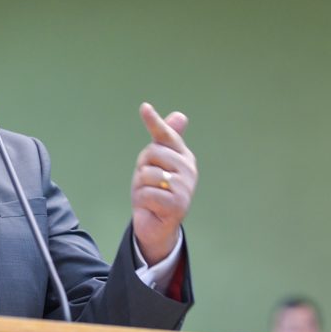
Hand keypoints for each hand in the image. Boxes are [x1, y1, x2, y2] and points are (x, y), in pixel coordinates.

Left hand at [130, 102, 197, 263]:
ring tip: (150, 195)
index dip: (155, 122)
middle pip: (151, 153)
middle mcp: (188, 169)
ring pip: (147, 174)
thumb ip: (164, 141)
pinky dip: (143, 202)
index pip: (167, 135)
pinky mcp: (178, 205)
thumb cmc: (154, 190)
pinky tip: (152, 207)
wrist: (156, 224)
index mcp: (183, 156)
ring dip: (141, 187)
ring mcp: (185, 187)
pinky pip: (147, 193)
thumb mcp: (155, 164)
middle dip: (142, 168)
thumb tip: (180, 115)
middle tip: (149, 182)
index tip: (144, 107)